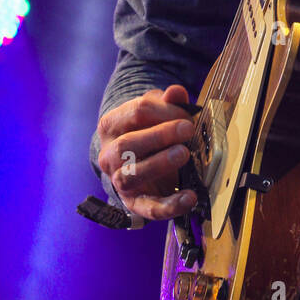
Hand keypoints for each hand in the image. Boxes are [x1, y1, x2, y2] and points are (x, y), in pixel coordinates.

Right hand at [96, 84, 196, 223]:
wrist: (135, 161)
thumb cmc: (146, 130)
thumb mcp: (156, 112)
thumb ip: (167, 102)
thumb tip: (177, 92)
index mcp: (111, 125)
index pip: (137, 112)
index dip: (165, 111)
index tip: (187, 115)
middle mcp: (108, 154)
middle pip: (128, 144)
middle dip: (160, 135)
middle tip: (188, 130)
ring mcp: (118, 180)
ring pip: (131, 175)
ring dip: (159, 164)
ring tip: (184, 153)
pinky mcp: (133, 204)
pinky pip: (148, 208)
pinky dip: (170, 205)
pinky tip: (190, 197)